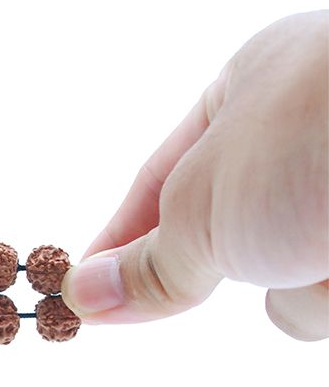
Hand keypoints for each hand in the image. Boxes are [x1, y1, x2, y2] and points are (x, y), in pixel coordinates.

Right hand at [61, 10, 327, 340]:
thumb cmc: (323, 135)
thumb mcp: (207, 204)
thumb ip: (150, 262)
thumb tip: (83, 297)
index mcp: (255, 88)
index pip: (159, 180)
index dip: (117, 240)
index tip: (82, 295)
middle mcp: (313, 135)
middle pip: (228, 241)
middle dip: (224, 268)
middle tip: (200, 286)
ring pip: (294, 288)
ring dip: (298, 293)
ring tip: (323, 252)